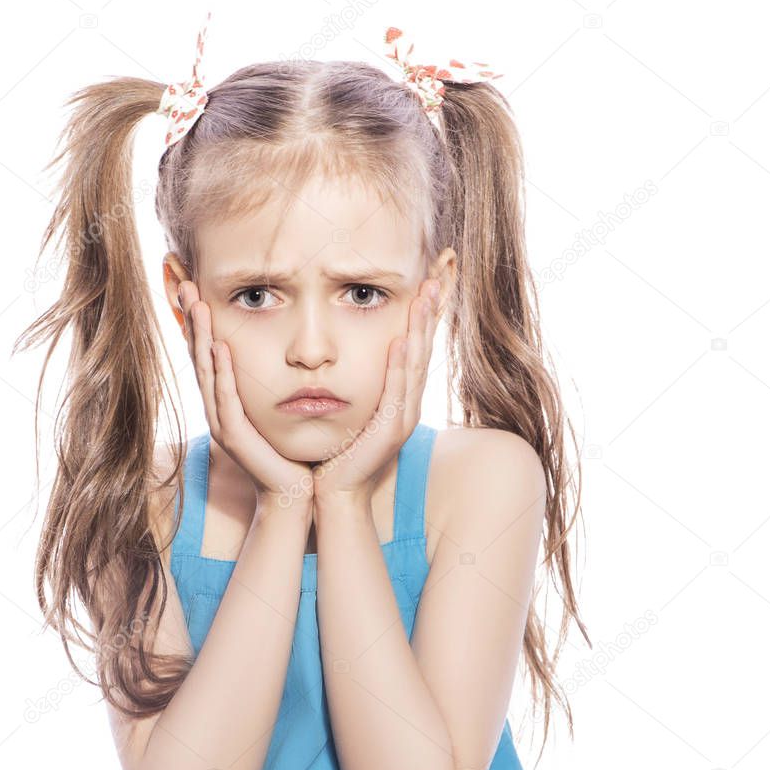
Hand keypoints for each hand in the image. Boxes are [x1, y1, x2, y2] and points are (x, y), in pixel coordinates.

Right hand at [178, 280, 314, 508]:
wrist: (294, 492)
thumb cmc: (291, 449)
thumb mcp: (279, 406)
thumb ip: (274, 379)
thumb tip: (285, 346)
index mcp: (225, 400)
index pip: (207, 353)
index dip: (198, 321)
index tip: (193, 287)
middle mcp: (217, 409)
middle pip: (199, 356)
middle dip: (192, 320)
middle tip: (186, 284)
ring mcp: (222, 423)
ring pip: (207, 373)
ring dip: (201, 337)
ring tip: (198, 305)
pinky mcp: (233, 438)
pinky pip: (226, 399)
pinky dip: (222, 373)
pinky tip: (220, 348)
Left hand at [312, 277, 439, 503]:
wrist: (334, 492)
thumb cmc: (337, 451)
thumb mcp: (351, 410)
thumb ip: (357, 385)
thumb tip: (347, 356)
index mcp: (399, 398)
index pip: (415, 348)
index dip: (424, 316)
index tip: (427, 283)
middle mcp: (407, 405)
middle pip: (423, 349)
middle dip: (429, 313)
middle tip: (435, 277)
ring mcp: (402, 418)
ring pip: (415, 365)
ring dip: (420, 330)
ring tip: (424, 298)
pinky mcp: (390, 431)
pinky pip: (396, 391)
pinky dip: (399, 365)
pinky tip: (400, 341)